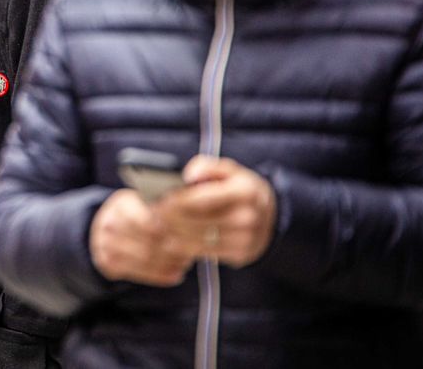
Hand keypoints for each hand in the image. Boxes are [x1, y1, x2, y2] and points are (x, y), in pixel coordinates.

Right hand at [90, 188, 196, 286]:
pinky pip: (138, 273)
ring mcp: (105, 245)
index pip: (147, 220)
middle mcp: (109, 224)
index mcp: (121, 204)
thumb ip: (167, 206)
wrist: (109, 224)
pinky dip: (160, 276)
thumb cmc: (138, 211)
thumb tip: (194, 213)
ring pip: (145, 259)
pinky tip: (176, 274)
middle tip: (194, 251)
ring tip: (187, 262)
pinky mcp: (107, 263)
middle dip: (174, 248)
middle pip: (147, 242)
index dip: (169, 228)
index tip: (190, 233)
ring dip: (170, 263)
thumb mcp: (147, 200)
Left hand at [156, 155, 276, 267]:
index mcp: (245, 192)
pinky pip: (202, 252)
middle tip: (151, 211)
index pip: (200, 198)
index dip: (175, 200)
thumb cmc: (242, 190)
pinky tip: (170, 236)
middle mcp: (247, 217)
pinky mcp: (239, 255)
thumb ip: (207, 166)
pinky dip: (182, 245)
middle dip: (168, 216)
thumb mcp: (231, 171)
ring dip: (171, 232)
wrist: (271, 217)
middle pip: (195, 220)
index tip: (156, 198)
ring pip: (195, 239)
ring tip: (157, 223)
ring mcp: (244, 239)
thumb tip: (187, 175)